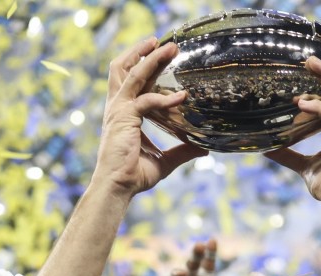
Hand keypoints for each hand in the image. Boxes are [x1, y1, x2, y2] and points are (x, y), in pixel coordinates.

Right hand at [92, 38, 205, 196]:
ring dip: (152, 59)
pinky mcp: (124, 117)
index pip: (128, 80)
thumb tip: (204, 149)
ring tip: (170, 48)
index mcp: (122, 113)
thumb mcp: (164, 161)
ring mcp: (119, 110)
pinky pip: (147, 100)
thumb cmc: (133, 176)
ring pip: (133, 74)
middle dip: (140, 51)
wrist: (117, 187)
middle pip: (122, 68)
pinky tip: (182, 97)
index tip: (159, 53)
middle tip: (162, 42)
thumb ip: (182, 151)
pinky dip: (165, 98)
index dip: (141, 64)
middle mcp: (117, 107)